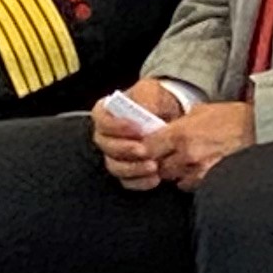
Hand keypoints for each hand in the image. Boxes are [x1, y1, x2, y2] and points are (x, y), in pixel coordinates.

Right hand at [93, 76, 182, 190]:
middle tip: (144, 150)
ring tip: (153, 166)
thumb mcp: (151, 91)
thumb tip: (144, 111)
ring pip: (114, 166)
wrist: (171, 115)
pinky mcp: (128, 169)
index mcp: (106, 113)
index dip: (116, 126)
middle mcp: (106, 135)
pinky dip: (139, 181)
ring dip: (132, 168)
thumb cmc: (156, 101)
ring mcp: (116, 154)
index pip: (101, 120)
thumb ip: (145, 99)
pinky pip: (127, 180)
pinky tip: (154, 178)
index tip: (137, 127)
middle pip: (105, 146)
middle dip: (125, 150)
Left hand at [147, 96, 254, 189]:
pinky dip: (192, 181)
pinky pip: (191, 187)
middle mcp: (187, 154)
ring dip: (176, 174)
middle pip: (158, 168)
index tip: (149, 150)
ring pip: (174, 180)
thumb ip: (176, 126)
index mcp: (179, 133)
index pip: (146, 149)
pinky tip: (200, 170)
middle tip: (169, 157)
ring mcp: (200, 170)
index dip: (145, 150)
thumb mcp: (199, 112)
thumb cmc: (233, 118)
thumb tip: (160, 133)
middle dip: (160, 163)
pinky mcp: (212, 181)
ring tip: (188, 163)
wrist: (263, 128)